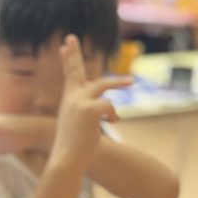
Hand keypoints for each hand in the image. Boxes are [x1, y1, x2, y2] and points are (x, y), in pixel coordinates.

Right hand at [49, 35, 131, 170]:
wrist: (67, 159)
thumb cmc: (75, 149)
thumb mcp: (78, 127)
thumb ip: (87, 114)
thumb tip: (103, 111)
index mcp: (68, 101)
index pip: (69, 76)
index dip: (68, 60)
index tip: (65, 45)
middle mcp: (71, 98)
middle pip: (74, 70)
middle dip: (73, 54)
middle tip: (70, 38)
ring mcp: (78, 102)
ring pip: (103, 84)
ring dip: (119, 83)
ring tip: (132, 82)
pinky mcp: (89, 110)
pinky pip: (109, 106)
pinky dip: (113, 114)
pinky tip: (112, 122)